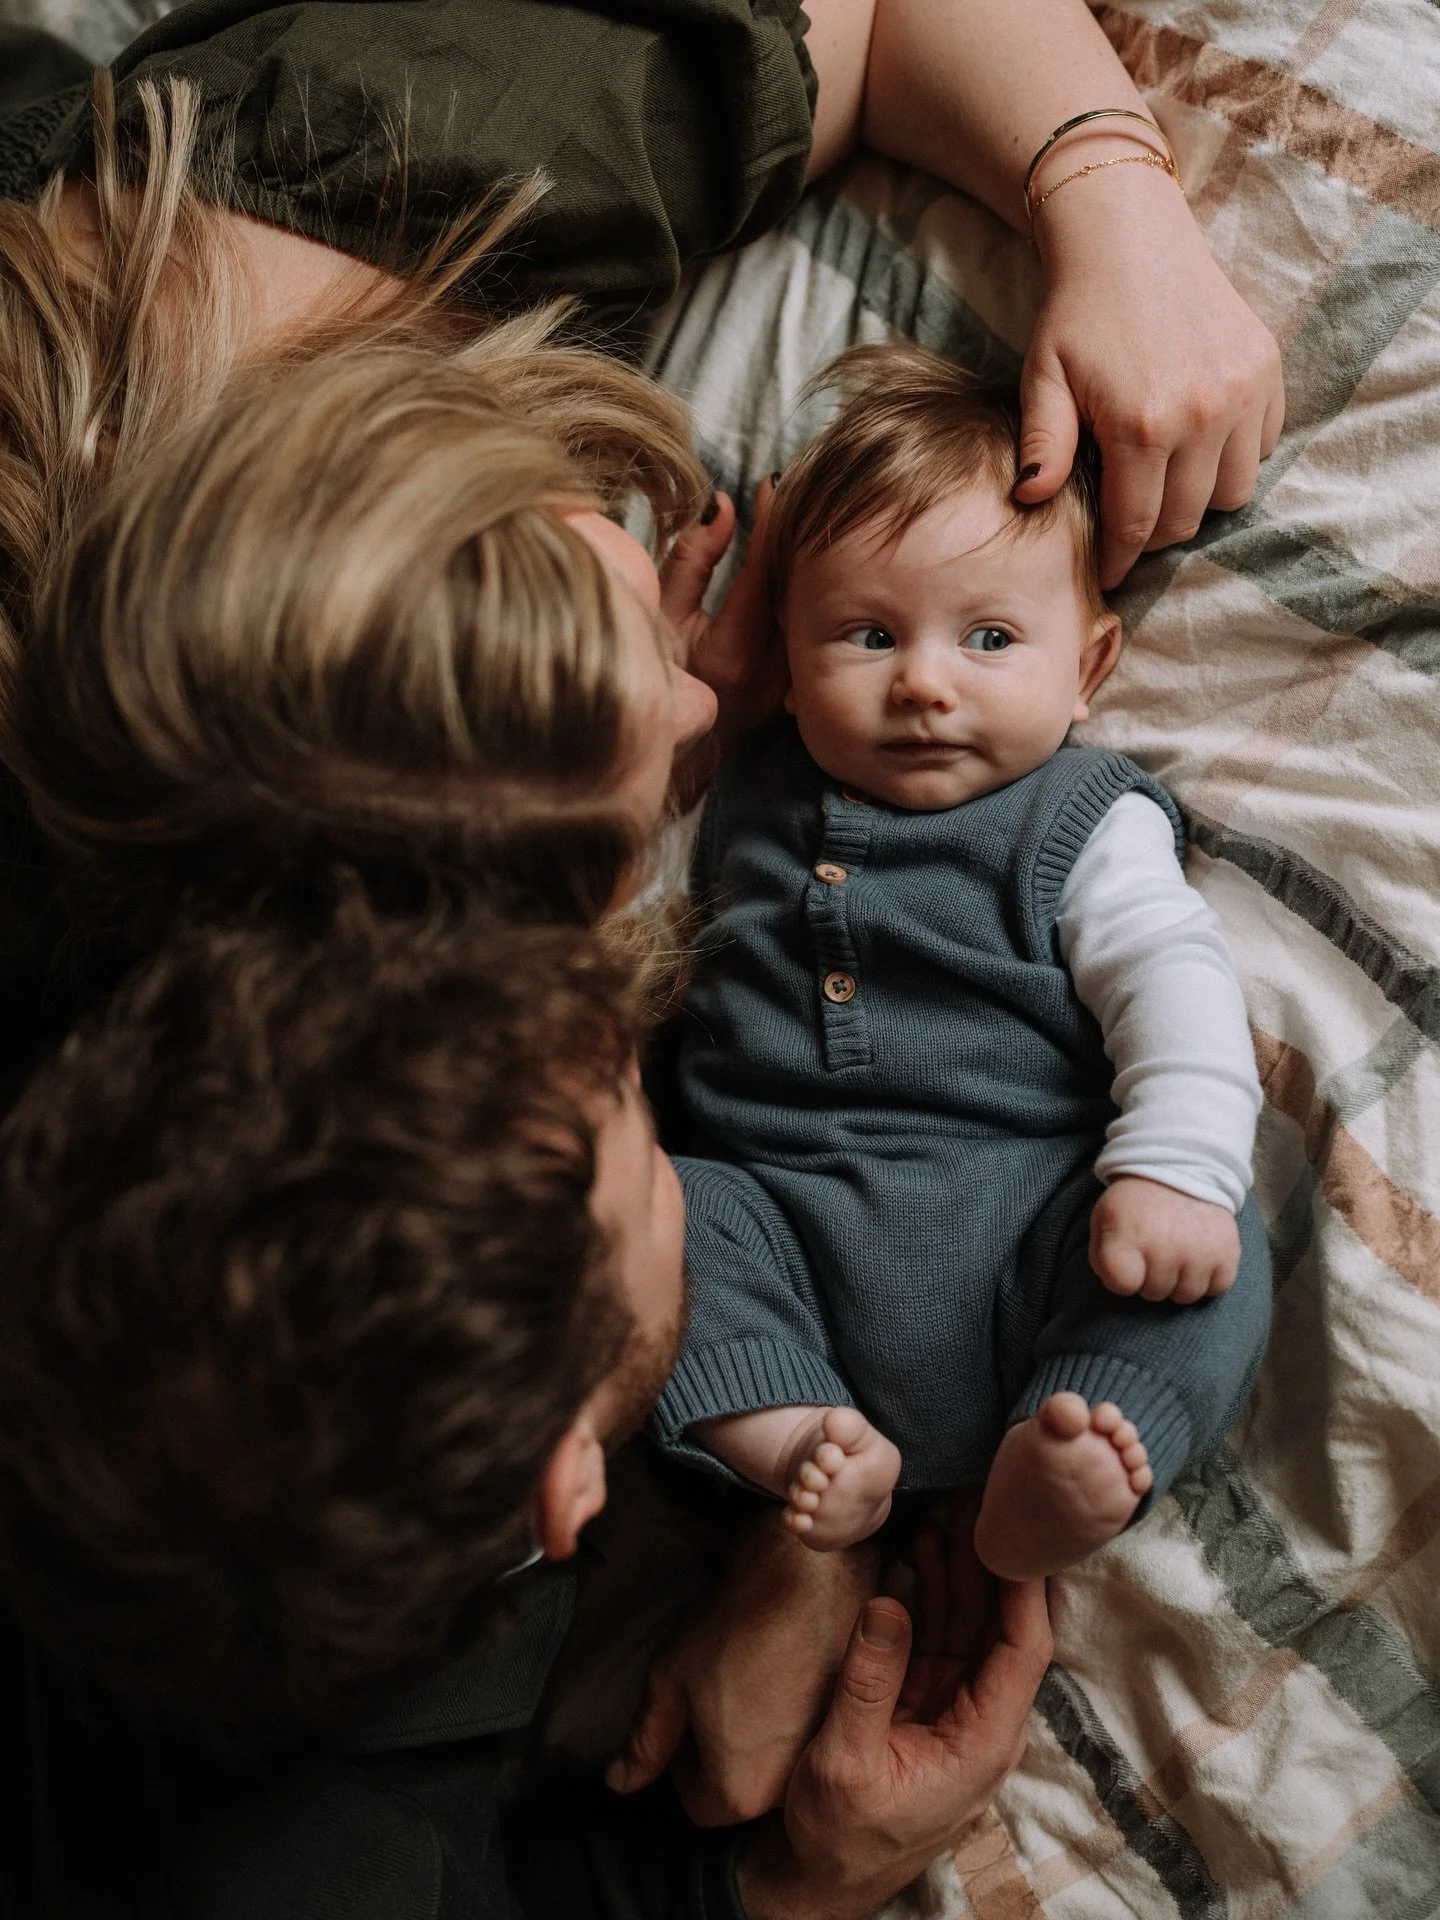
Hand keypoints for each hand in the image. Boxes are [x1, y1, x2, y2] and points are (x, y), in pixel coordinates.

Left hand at [607, 1508, 877, 1824]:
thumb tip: (622, 1782)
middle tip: (714, 1687)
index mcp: (741, 1789)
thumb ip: (645, 1740)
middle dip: (721, 1745)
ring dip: (759, 1728)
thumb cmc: (738, 1622)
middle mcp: (791, 1787)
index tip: (687, 1711)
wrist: (812, 1571)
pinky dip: (793, 1706)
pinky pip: (810, 1728)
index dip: (680, 1757)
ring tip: (750, 1669)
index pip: (697, 1801)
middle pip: (740, 1784)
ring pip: (775, 1757)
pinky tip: (783, 1661)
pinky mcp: (850, 1717)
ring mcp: (825, 1751)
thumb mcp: (671, 1680)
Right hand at [659, 480, 786, 806]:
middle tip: (804, 485)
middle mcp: (770, 669)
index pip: (765, 568)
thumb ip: (689, 561)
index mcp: (732, 648)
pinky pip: (809, 630)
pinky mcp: (798, 690)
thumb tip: (721, 506)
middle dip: (801, 533)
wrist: (674, 761)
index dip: (772, 520)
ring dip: (810, 563)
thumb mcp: (658, 619)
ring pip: (812, 608)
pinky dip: (811, 595)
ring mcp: (789, 684)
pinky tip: (811, 567)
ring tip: (811, 516)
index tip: (775, 481)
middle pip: (800, 585)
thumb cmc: (654, 686)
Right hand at [737, 1538, 1050, 1919]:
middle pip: (1001, 1626)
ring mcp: (956, 1708)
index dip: (1023, 1587)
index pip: (1023, 1651)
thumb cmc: (839, 1835)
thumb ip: (869, 1684)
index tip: (1014, 1528)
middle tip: (977, 1496)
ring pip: (972, 1624)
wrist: (822, 1879)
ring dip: (963, 1568)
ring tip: (949, 1508)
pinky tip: (924, 1549)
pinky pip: (941, 1636)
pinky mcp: (927, 1701)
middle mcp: (981, 1720)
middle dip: (991, 1561)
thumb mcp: (845, 1763)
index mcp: (981, 1742)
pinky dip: (934, 1591)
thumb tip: (889, 1602)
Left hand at [1016, 161, 1283, 586]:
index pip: (1137, 526)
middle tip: (1129, 522)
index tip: (1106, 574)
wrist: (1130, 237)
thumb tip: (1030, 499)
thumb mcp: (1043, 378)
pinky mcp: (1267, 371)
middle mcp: (1203, 415)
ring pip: (1233, 493)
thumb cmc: (1077, 314)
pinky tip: (1198, 443)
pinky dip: (1234, 458)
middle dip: (1154, 533)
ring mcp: (1243, 393)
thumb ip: (1044, 444)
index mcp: (1143, 426)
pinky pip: (1262, 447)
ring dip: (1199, 500)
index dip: (1119, 559)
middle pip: (1187, 519)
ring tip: (1165, 483)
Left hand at [1090, 1174, 1239, 1301]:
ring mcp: (1199, 1252)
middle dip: (1150, 1278)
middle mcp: (1165, 1246)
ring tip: (1176, 1252)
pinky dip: (1209, 1277)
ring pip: (1185, 1296)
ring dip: (1179, 1281)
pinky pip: (1217, 1288)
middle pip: (1153, 1293)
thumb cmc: (1137, 1202)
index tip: (1127, 1262)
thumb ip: (1101, 1255)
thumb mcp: (1105, 1217)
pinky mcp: (1228, 1253)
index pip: (1122, 1284)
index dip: (1122, 1278)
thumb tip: (1118, 1286)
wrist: (1183, 1167)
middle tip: (1153, 1250)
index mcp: (1128, 1235)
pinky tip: (1199, 1255)